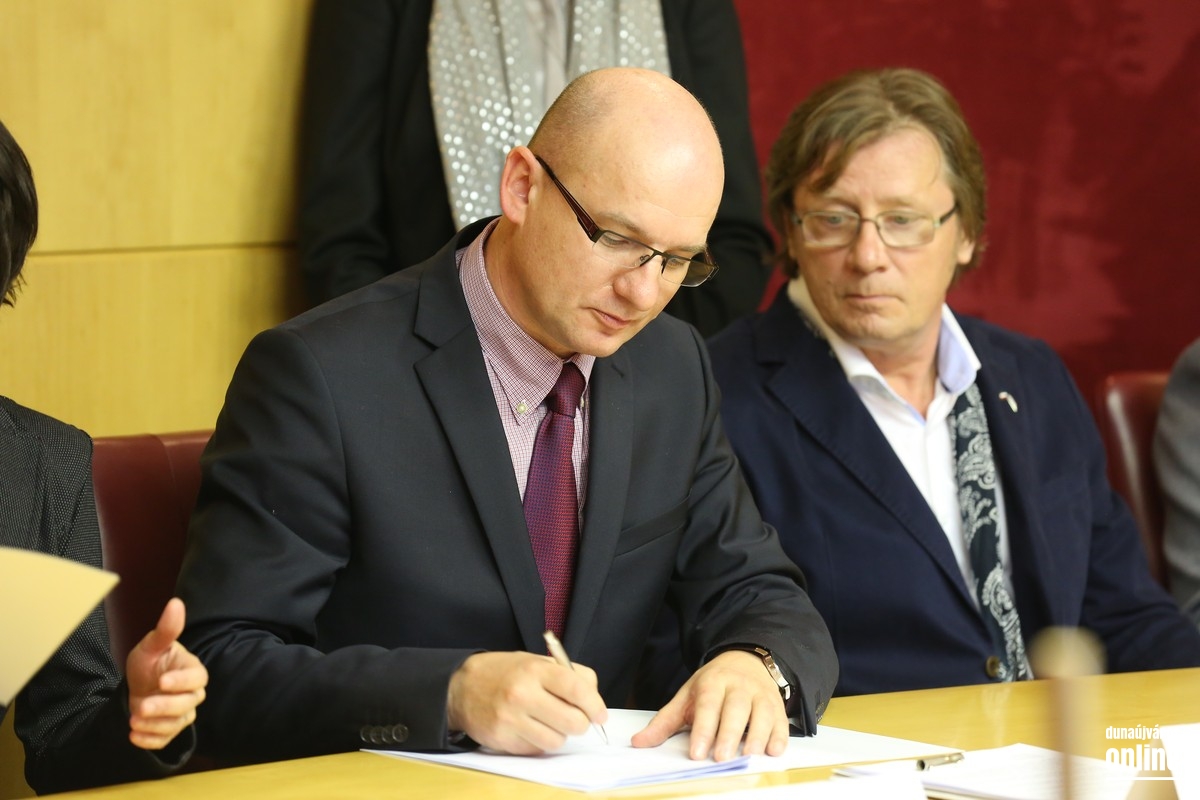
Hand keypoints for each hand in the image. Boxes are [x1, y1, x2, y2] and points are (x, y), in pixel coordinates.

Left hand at [125, 597, 208, 749]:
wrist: (139, 686)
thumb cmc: (150, 663)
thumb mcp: (151, 646)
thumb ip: (166, 630)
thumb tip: (176, 604)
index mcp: (192, 670)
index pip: (196, 678)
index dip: (182, 681)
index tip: (162, 681)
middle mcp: (192, 693)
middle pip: (188, 703)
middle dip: (165, 706)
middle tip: (142, 705)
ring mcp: (182, 713)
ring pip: (177, 724)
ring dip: (155, 725)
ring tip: (133, 720)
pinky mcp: (170, 730)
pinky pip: (166, 740)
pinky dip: (150, 740)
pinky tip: (133, 736)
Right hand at [446, 651, 607, 754]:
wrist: (461, 687)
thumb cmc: (505, 673)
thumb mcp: (536, 661)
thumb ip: (568, 674)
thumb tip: (594, 697)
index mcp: (535, 670)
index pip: (577, 689)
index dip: (595, 705)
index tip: (600, 714)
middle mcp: (523, 694)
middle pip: (573, 722)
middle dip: (581, 724)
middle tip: (576, 719)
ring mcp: (511, 719)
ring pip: (556, 742)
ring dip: (559, 735)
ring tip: (548, 722)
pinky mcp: (502, 739)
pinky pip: (536, 750)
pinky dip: (539, 742)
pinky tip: (529, 728)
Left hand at [631, 649, 787, 760]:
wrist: (745, 661)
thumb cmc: (713, 685)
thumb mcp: (687, 697)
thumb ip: (665, 722)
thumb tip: (639, 742)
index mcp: (713, 682)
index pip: (708, 705)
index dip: (703, 729)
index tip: (697, 752)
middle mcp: (738, 686)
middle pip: (736, 708)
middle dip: (729, 733)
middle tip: (721, 758)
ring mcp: (760, 694)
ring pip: (762, 713)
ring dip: (756, 735)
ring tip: (749, 755)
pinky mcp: (777, 704)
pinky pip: (781, 719)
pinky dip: (780, 735)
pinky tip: (774, 750)